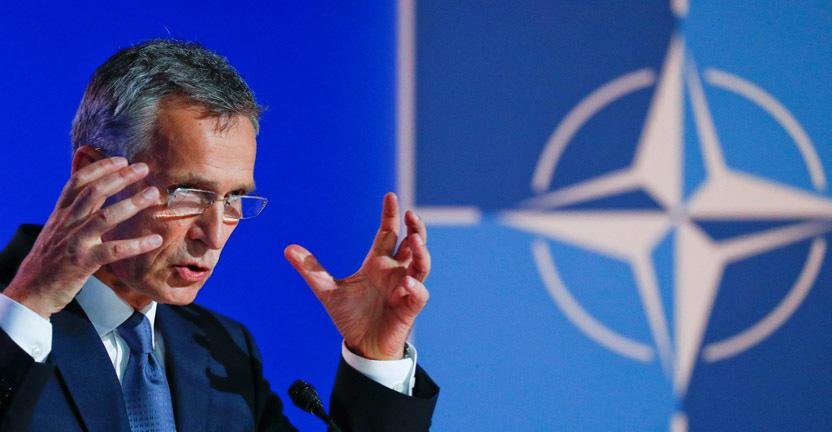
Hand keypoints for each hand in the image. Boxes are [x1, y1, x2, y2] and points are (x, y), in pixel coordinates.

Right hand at [4, 155, 162, 318]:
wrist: (30, 291)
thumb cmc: (49, 260)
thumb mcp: (57, 230)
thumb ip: (74, 211)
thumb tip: (93, 192)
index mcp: (60, 214)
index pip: (77, 182)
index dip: (100, 168)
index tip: (121, 160)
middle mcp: (67, 224)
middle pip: (94, 193)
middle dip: (119, 178)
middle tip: (143, 168)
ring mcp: (75, 242)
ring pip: (104, 217)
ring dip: (131, 203)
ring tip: (152, 194)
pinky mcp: (83, 263)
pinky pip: (113, 251)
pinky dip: (136, 244)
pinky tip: (155, 240)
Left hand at [284, 192, 430, 359]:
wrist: (361, 346)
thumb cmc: (351, 316)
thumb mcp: (327, 291)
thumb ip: (311, 270)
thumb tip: (288, 249)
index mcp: (377, 263)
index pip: (388, 233)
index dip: (390, 216)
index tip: (390, 197)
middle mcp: (394, 272)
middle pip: (412, 244)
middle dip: (415, 229)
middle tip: (411, 215)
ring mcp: (404, 289)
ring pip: (421, 265)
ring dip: (421, 252)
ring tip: (415, 240)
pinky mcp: (408, 308)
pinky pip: (418, 295)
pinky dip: (415, 288)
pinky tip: (407, 283)